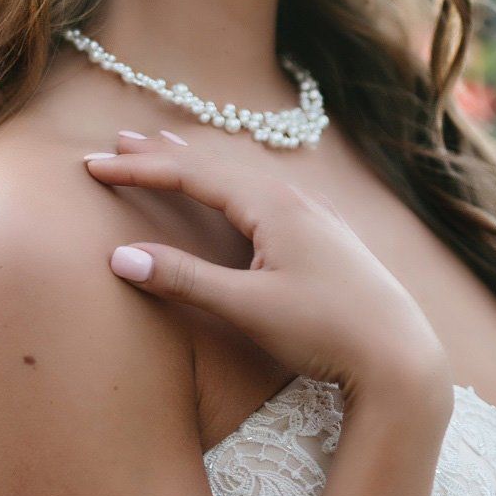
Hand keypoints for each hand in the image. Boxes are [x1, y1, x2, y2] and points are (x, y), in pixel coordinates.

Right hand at [83, 128, 452, 414]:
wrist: (400, 356)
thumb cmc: (327, 331)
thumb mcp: (249, 308)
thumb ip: (186, 279)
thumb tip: (120, 256)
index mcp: (273, 206)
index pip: (192, 175)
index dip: (140, 169)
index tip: (95, 165)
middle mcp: (295, 199)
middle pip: (217, 165)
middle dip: (165, 154)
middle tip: (120, 139)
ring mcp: (315, 216)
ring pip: (243, 176)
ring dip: (200, 164)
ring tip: (169, 148)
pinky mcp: (325, 237)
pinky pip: (264, 192)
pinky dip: (230, 184)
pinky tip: (236, 190)